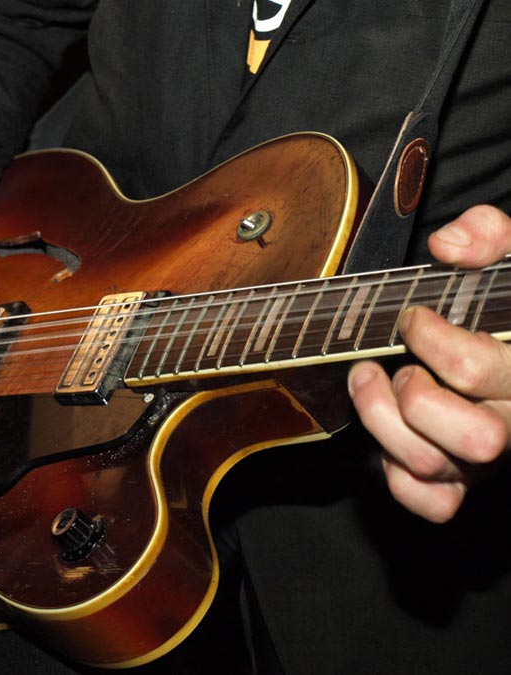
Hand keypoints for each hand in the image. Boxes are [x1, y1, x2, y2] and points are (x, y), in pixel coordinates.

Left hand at [348, 205, 510, 521]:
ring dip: (382, 422)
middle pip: (476, 440)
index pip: (476, 371)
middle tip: (394, 364)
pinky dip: (397, 478)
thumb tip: (449, 247)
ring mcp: (488, 458)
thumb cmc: (503, 299)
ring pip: (435, 468)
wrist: (503, 335)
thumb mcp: (509, 257)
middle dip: (416, 396)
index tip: (411, 318)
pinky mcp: (462, 480)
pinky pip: (430, 503)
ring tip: (366, 379)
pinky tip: (388, 437)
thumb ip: (490, 234)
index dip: (430, 339)